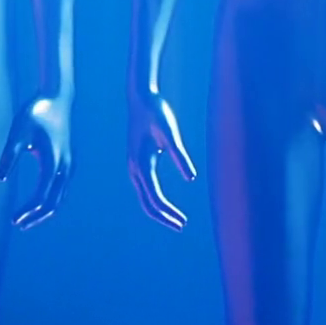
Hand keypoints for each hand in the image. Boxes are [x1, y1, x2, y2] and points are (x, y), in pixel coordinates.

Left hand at [0, 95, 71, 229]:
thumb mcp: (18, 130)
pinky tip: (37, 202)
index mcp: (53, 162)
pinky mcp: (68, 161)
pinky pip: (61, 189)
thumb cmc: (35, 112)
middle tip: (18, 225)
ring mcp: (69, 164)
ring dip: (44, 211)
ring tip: (26, 219)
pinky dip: (50, 200)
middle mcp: (64, 166)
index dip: (28, 211)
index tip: (13, 219)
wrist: (58, 97)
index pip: (41, 196)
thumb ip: (9, 155)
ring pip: (60, 198)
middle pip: (54, 203)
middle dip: (36, 217)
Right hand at [128, 91, 196, 230]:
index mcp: (141, 164)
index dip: (168, 212)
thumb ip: (179, 154)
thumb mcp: (170, 132)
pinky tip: (165, 203)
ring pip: (144, 197)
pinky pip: (145, 189)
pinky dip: (154, 200)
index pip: (154, 197)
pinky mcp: (138, 162)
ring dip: (159, 210)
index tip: (183, 222)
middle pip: (146, 203)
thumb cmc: (157, 112)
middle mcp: (134, 169)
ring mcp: (134, 167)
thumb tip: (191, 178)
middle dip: (163, 217)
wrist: (141, 99)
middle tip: (181, 226)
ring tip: (177, 219)